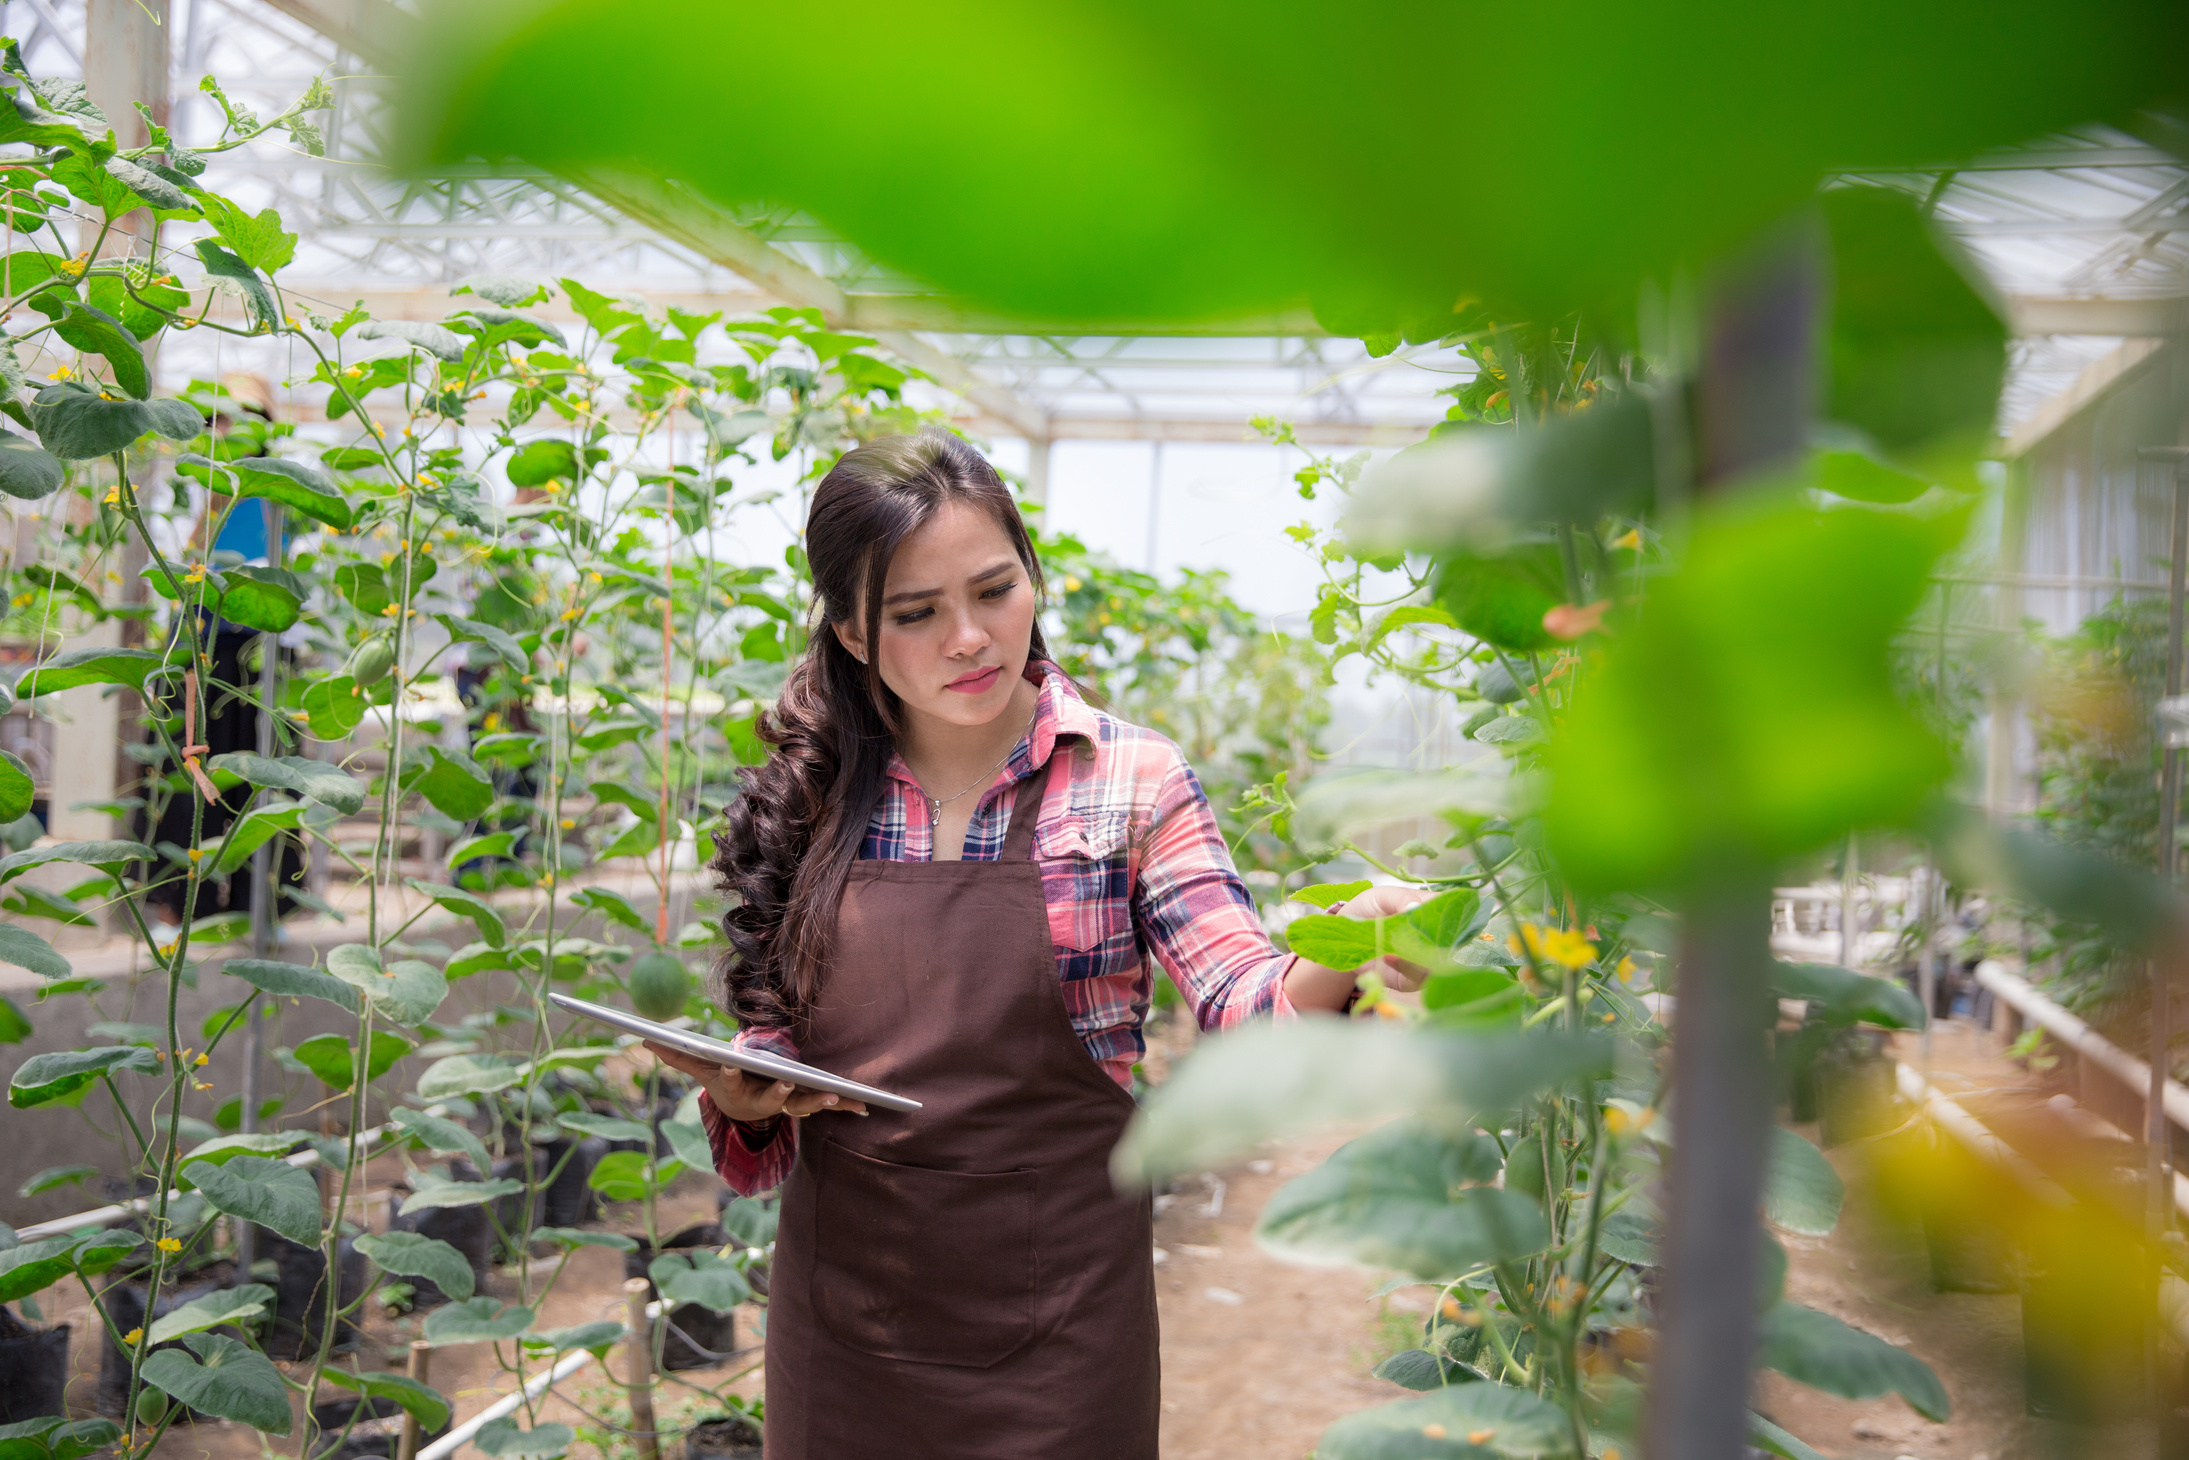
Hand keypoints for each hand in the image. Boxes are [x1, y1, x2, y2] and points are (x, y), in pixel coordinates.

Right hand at [642, 1041, 867, 1121]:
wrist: (747, 1112)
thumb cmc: (726, 1083)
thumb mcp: (703, 1070)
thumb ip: (679, 1057)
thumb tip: (644, 1040)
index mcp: (737, 1091)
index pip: (731, 1081)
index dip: (731, 1074)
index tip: (732, 1064)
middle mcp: (762, 1102)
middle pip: (770, 1100)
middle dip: (779, 1093)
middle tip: (787, 1083)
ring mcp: (787, 1104)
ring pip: (802, 1105)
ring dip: (817, 1102)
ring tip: (833, 1095)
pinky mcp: (808, 1102)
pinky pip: (827, 1105)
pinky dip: (845, 1106)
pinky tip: (865, 1106)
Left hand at [1284, 883, 1437, 1011]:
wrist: (1346, 939)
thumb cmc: (1368, 910)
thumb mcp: (1382, 896)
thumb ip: (1400, 898)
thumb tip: (1414, 908)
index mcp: (1434, 912)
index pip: (1455, 913)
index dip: (1450, 914)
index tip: (1432, 913)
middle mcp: (1437, 938)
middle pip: (1452, 941)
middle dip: (1436, 937)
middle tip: (1414, 930)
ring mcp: (1428, 960)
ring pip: (1439, 961)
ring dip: (1418, 953)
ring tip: (1395, 943)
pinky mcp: (1416, 979)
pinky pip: (1419, 976)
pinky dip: (1404, 966)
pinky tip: (1388, 956)